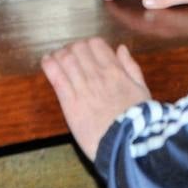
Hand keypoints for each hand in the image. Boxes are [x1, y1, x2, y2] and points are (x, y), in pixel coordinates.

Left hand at [42, 37, 149, 159]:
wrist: (125, 144)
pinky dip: (49, 65)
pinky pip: (56, 77)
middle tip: (69, 55)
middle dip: (72, 48)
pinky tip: (46, 61)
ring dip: (59, 55)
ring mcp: (82, 87)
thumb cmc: (137, 120)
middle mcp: (97, 74)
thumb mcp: (142, 90)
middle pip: (78, 49)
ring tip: (56, 58)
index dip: (88, 44)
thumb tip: (121, 48)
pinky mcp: (69, 103)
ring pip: (65, 59)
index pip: (96, 44)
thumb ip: (131, 67)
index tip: (86, 50)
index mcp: (115, 70)